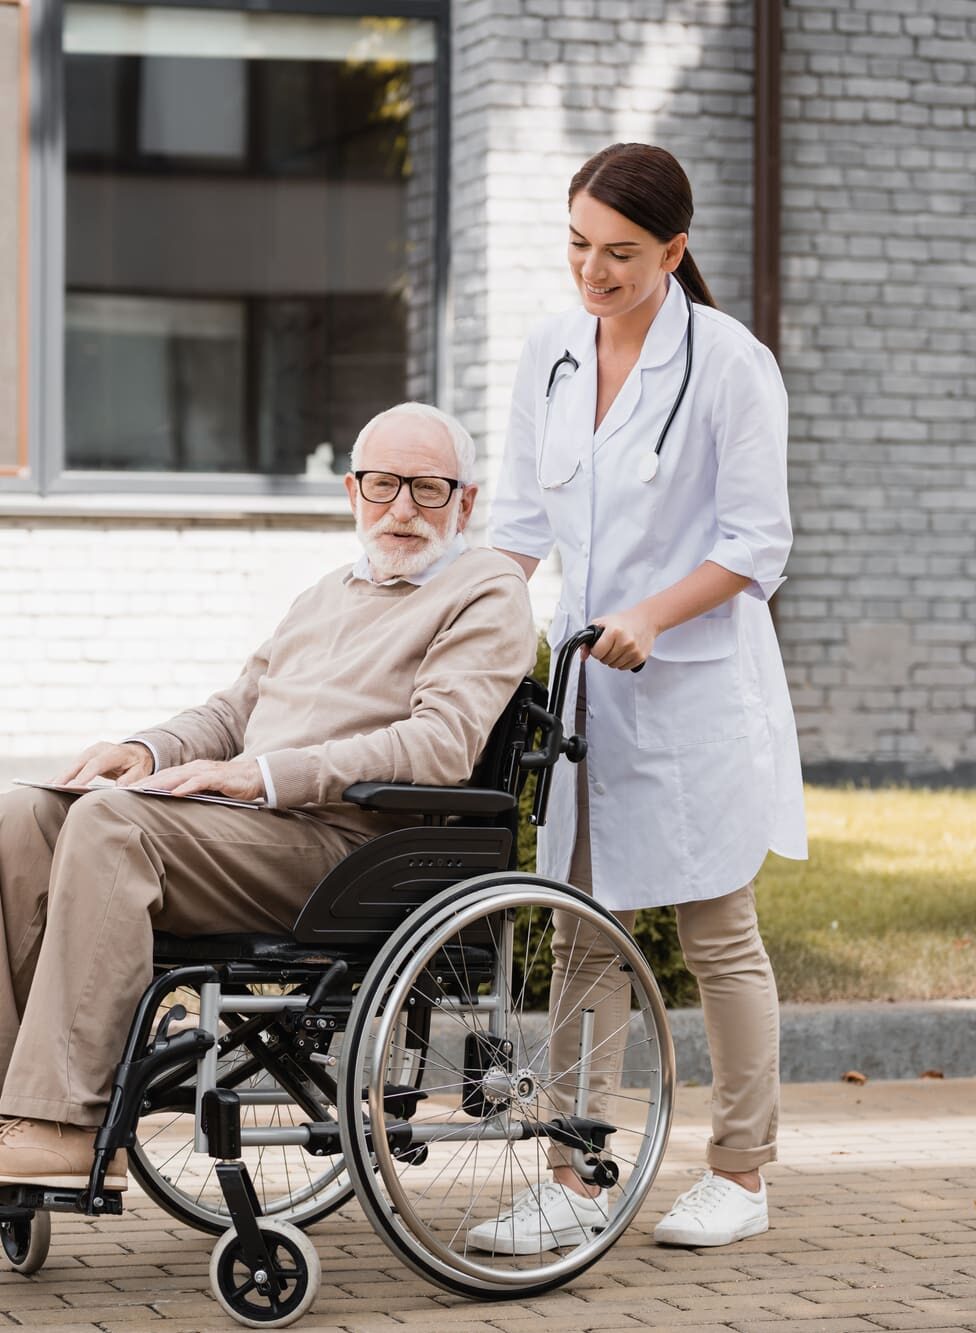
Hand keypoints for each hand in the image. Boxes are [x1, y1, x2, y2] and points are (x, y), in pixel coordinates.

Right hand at [54, 742, 153, 787]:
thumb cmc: (138, 765)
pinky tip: (50, 784)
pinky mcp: (85, 758)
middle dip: (67, 776)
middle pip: (80, 763)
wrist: (136, 752)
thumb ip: (131, 778)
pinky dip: (62, 776)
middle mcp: (99, 749)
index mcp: (114, 752)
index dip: (84, 776)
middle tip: (54, 787)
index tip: (72, 787)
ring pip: (73, 765)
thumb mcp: (141, 771)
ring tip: (46, 787)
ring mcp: (90, 752)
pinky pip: (72, 767)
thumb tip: (119, 787)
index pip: (97, 764)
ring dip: (60, 776)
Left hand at [134, 758, 264, 802]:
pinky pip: (200, 781)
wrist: (256, 777)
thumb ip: (190, 794)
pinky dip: (187, 786)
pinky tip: (175, 792)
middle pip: (166, 775)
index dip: (146, 783)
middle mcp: (195, 768)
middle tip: (128, 792)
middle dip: (146, 783)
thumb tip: (170, 805)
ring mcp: (206, 771)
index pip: (164, 776)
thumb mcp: (206, 791)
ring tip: (144, 791)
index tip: (128, 791)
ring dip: (161, 783)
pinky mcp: (219, 777)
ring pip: (179, 776)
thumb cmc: (230, 786)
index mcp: (190, 771)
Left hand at [586, 606, 657, 671]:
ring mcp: (634, 650)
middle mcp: (625, 641)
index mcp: (614, 631)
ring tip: (618, 647)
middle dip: (604, 654)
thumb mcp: (601, 624)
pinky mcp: (640, 657)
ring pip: (614, 666)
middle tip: (610, 644)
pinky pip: (624, 668)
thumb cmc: (623, 621)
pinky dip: (622, 662)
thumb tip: (583, 656)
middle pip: (605, 660)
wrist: (645, 620)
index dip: (595, 650)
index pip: (597, 653)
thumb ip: (588, 640)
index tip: (599, 645)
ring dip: (613, 659)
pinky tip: (625, 651)